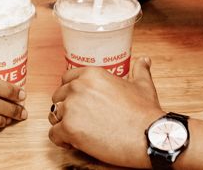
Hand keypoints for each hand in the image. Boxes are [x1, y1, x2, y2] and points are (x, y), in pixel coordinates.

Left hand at [48, 59, 164, 167]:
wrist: (148, 136)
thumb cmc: (145, 113)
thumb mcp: (143, 85)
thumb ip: (139, 70)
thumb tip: (144, 60)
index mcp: (91, 74)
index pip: (66, 79)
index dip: (71, 92)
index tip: (78, 102)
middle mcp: (78, 87)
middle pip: (58, 96)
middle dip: (66, 108)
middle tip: (79, 120)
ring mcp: (72, 107)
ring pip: (54, 115)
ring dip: (62, 124)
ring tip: (76, 132)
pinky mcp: (69, 128)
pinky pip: (53, 134)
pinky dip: (60, 140)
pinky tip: (72, 142)